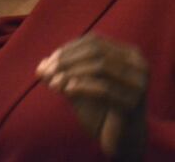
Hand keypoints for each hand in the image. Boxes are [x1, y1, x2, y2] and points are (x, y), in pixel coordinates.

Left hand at [36, 35, 147, 158]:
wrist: (119, 138)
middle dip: (66, 61)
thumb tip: (41, 65)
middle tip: (45, 73)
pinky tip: (66, 90)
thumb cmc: (98, 108)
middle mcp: (139, 65)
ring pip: (101, 67)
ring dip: (71, 73)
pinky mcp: (134, 103)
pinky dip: (81, 86)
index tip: (46, 64)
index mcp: (128, 54)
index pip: (94, 41)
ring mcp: (139, 84)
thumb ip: (62, 72)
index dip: (67, 50)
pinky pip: (104, 89)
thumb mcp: (78, 85)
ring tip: (52, 83)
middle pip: (96, 52)